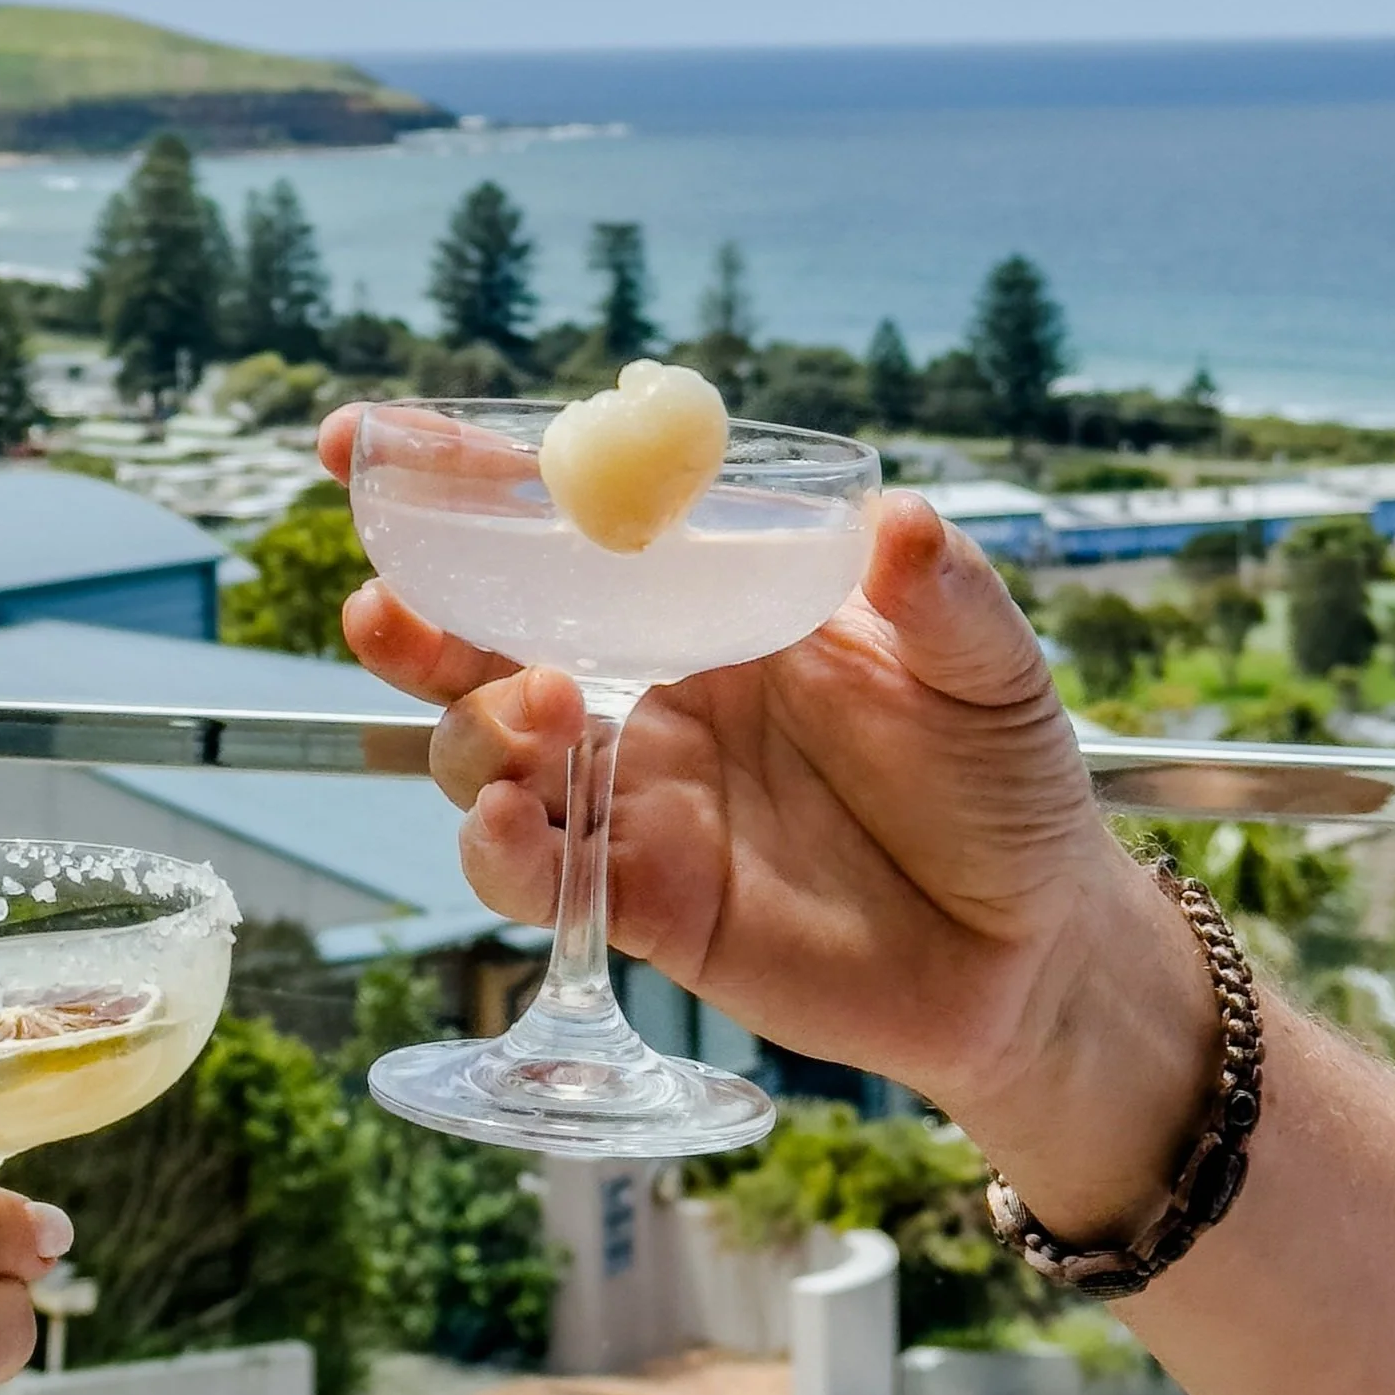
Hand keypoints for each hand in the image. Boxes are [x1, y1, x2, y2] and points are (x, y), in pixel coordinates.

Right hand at [322, 408, 1216, 1234]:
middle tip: (382, 596)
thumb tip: (901, 521)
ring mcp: (633, 799)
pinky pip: (535, 875)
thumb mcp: (989, 669)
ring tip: (544, 710)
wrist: (1033, 953)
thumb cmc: (1006, 784)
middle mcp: (646, 692)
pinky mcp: (640, 904)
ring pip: (483, 754)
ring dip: (473, 726)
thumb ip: (940, 598)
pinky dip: (500, 851)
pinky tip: (515, 828)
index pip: (561, 527)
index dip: (454, 480)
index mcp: (706, 604)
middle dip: (408, 609)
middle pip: (479, 638)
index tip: (361, 441)